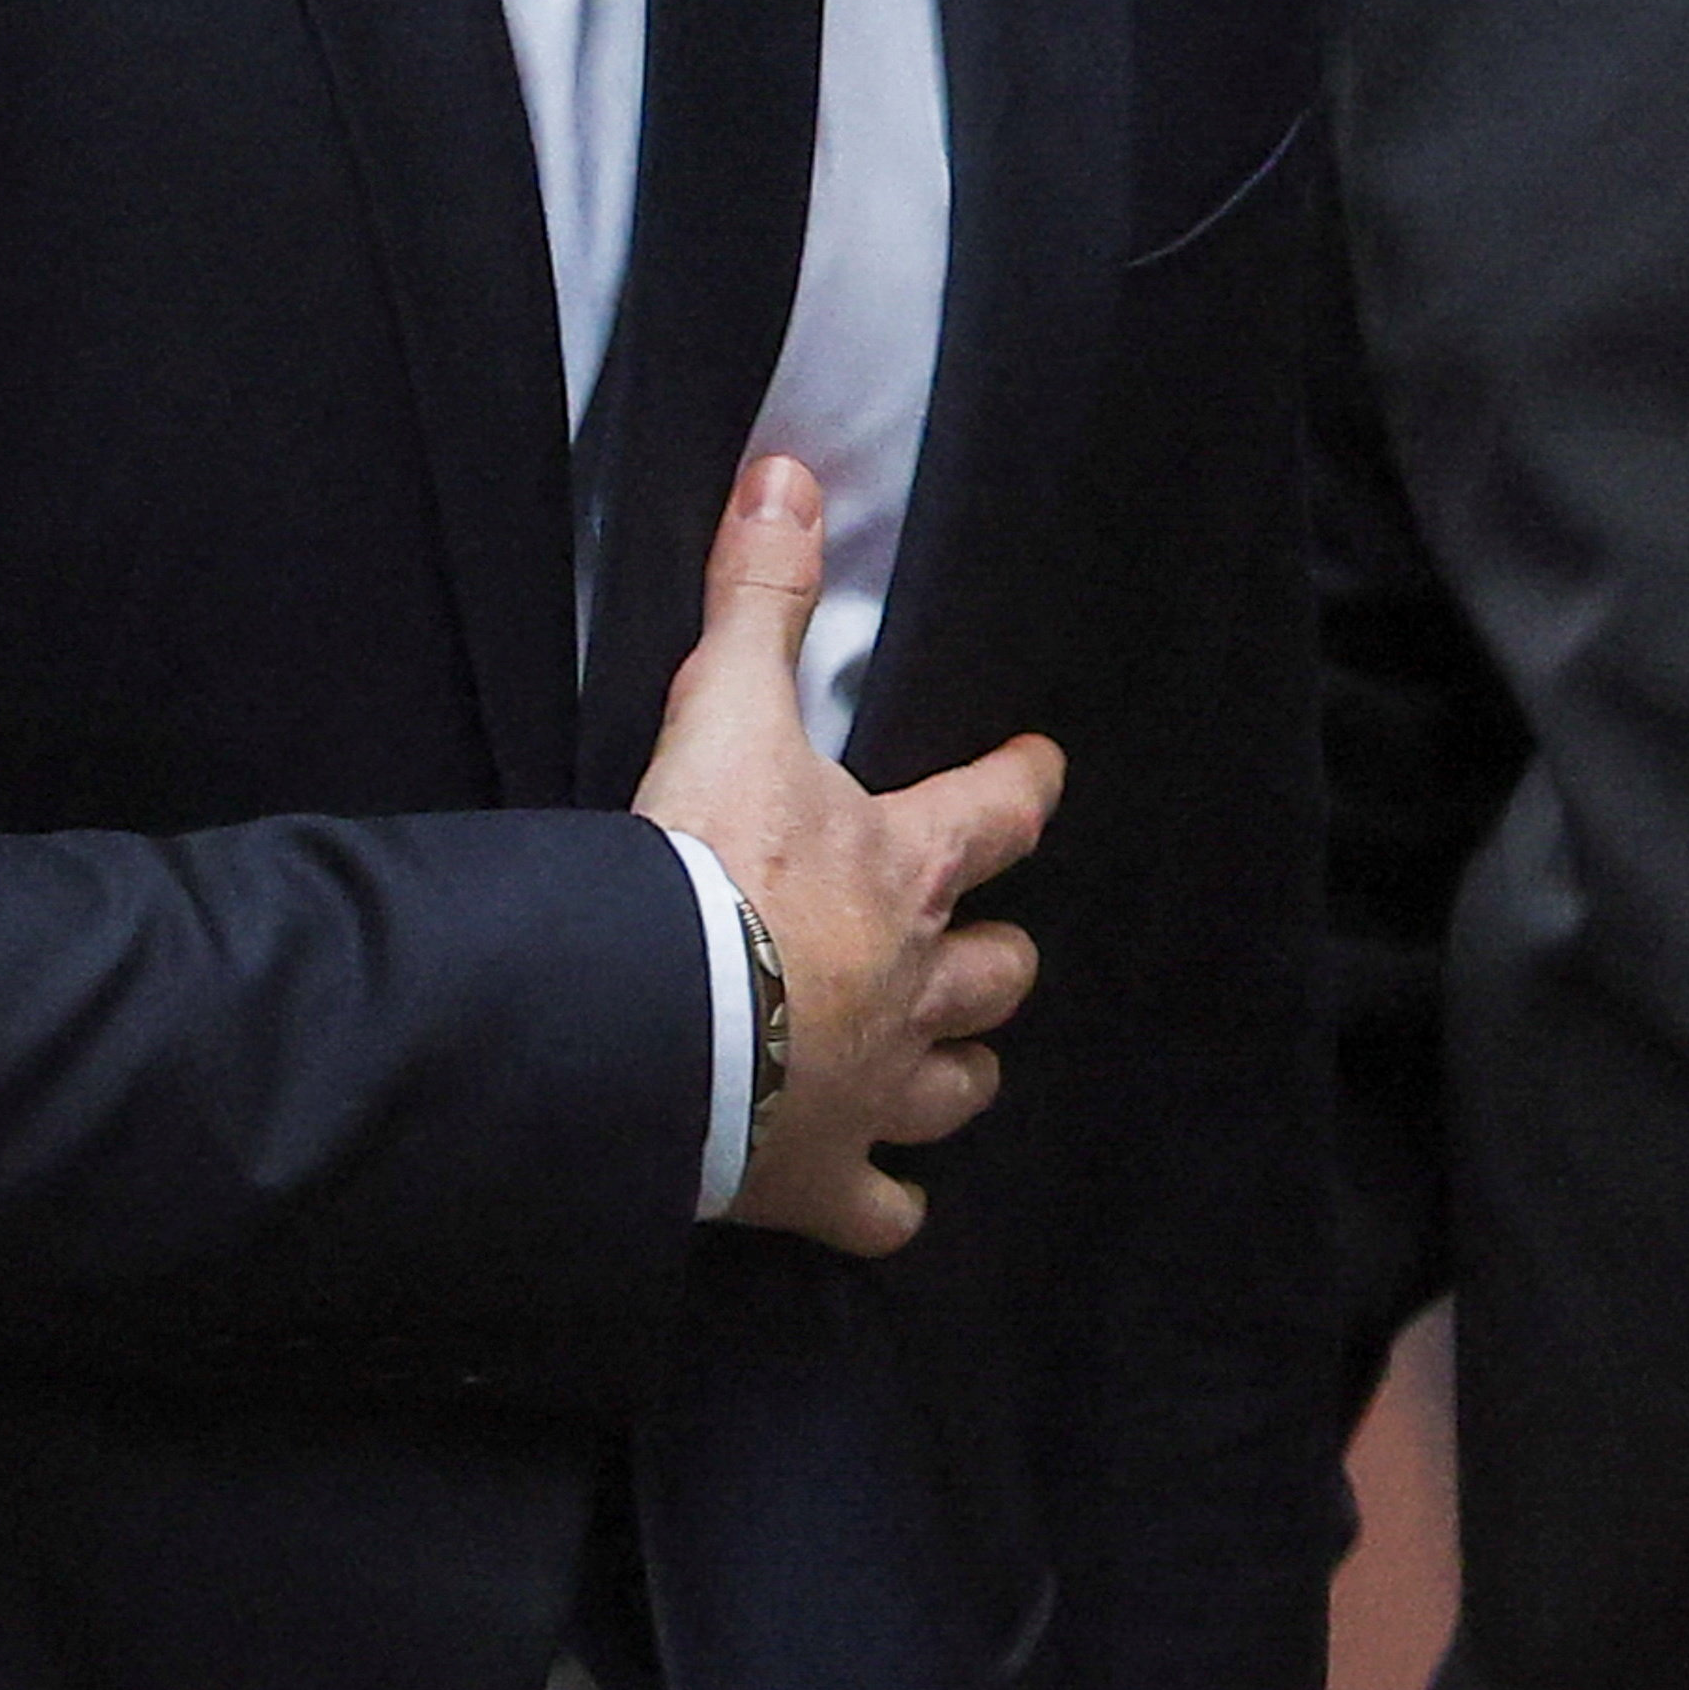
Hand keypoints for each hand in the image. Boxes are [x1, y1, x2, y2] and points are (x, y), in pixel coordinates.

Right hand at [634, 456, 1060, 1259]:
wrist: (644, 1027)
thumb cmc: (696, 870)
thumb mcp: (725, 712)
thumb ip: (755, 596)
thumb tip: (788, 474)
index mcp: (905, 871)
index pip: (1001, 813)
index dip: (1024, 788)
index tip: (1043, 772)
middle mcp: (916, 984)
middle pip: (1002, 974)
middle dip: (996, 962)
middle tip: (979, 950)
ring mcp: (877, 1093)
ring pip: (963, 1090)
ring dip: (957, 1075)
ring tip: (940, 1068)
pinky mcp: (821, 1182)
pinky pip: (882, 1215)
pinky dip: (883, 1211)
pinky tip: (878, 1206)